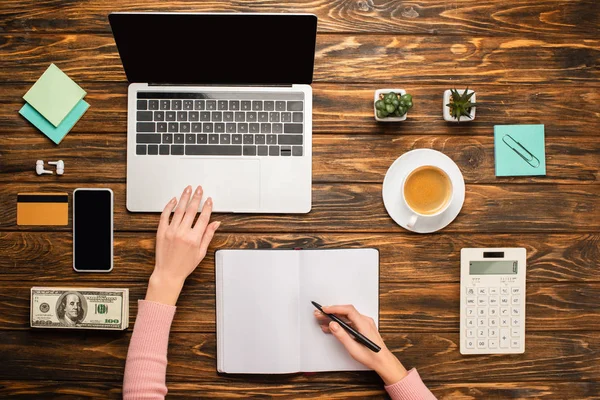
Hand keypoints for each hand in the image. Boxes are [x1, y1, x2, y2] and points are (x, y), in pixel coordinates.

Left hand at [145, 185, 220, 305]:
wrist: (168, 273)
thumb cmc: (185, 265)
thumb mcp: (201, 252)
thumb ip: (208, 235)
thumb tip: (215, 223)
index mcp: (194, 239)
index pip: (203, 218)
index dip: (207, 207)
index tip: (209, 200)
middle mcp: (182, 233)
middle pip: (191, 210)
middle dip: (196, 198)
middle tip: (199, 189)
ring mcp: (171, 231)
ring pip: (179, 210)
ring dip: (184, 198)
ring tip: (188, 189)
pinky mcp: (161, 232)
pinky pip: (165, 215)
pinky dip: (169, 206)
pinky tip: (174, 200)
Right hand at [314, 305, 406, 384]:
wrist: (383, 361)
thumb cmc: (371, 357)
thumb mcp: (353, 348)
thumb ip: (342, 336)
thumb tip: (333, 325)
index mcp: (364, 324)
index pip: (348, 310)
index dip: (335, 308)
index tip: (325, 310)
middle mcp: (365, 321)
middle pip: (346, 312)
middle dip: (331, 312)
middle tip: (320, 314)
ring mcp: (364, 323)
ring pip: (346, 317)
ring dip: (334, 318)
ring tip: (322, 320)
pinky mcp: (363, 327)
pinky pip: (349, 321)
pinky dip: (340, 323)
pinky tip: (331, 327)